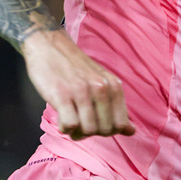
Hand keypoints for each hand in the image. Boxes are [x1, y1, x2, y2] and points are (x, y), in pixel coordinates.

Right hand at [20, 28, 134, 139]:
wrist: (50, 46)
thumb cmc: (75, 68)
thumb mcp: (102, 82)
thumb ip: (116, 105)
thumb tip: (131, 132)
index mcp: (114, 86)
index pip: (121, 124)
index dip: (108, 131)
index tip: (96, 124)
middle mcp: (101, 88)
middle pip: (104, 130)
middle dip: (92, 133)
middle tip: (80, 123)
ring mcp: (82, 92)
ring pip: (88, 130)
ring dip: (77, 132)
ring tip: (70, 120)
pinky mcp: (61, 95)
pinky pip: (69, 125)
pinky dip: (65, 127)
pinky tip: (61, 117)